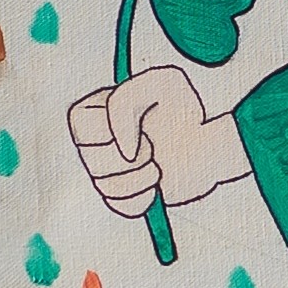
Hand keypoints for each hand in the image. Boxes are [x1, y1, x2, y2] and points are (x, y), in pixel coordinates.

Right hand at [65, 55, 247, 219]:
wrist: (207, 140)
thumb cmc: (184, 107)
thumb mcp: (164, 82)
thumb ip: (127, 102)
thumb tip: (123, 151)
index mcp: (99, 108)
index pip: (81, 122)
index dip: (109, 131)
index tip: (142, 133)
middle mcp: (96, 141)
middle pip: (91, 159)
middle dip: (131, 157)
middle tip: (152, 149)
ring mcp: (106, 171)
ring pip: (105, 186)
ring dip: (141, 177)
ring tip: (158, 167)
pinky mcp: (122, 196)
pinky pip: (121, 205)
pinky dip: (144, 197)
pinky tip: (156, 186)